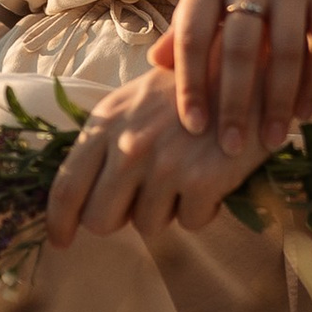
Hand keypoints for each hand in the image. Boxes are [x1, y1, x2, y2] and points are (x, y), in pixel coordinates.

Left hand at [45, 65, 266, 247]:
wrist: (253, 71)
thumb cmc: (193, 87)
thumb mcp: (137, 100)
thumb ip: (108, 141)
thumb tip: (82, 195)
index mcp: (106, 122)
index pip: (66, 187)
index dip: (58, 222)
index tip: (61, 240)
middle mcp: (130, 145)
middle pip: (99, 220)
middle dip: (118, 218)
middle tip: (141, 201)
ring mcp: (165, 164)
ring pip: (146, 225)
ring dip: (166, 209)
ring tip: (186, 175)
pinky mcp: (202, 181)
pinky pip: (189, 222)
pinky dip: (201, 208)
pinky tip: (213, 177)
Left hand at [163, 0, 311, 146]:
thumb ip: (187, 19)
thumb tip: (156, 67)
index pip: (192, 35)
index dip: (190, 84)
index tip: (193, 126)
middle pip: (239, 50)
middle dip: (234, 105)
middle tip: (230, 148)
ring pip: (287, 51)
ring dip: (278, 102)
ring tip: (272, 140)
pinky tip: (306, 110)